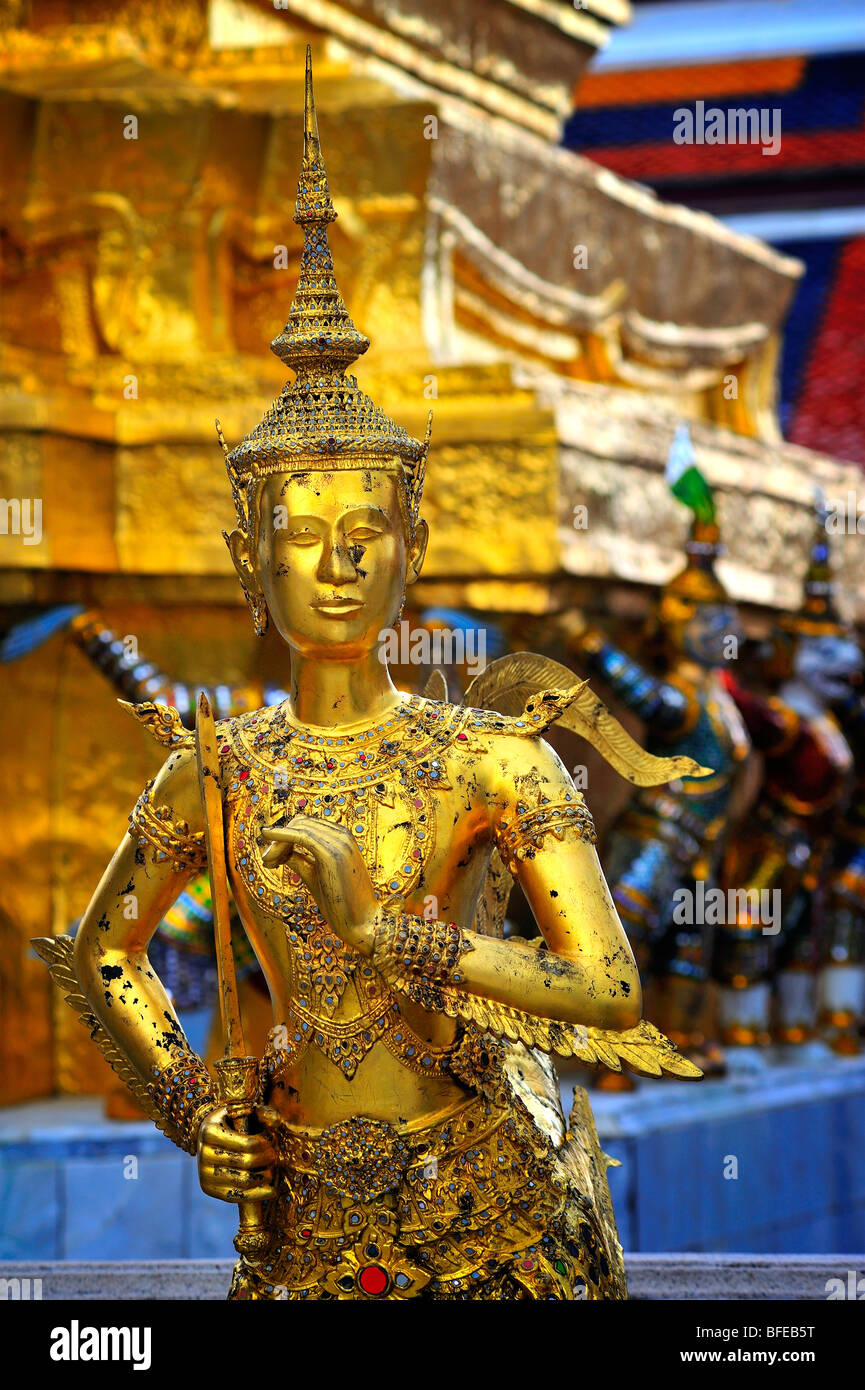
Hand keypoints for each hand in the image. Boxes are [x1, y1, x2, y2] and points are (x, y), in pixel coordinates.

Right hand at [197, 1103, 279, 1204]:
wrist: (208, 1138)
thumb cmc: (230, 1121)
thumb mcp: (242, 1110)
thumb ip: (261, 1112)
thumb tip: (276, 1121)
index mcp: (209, 1131)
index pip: (248, 1144)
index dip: (266, 1143)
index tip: (271, 1138)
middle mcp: (203, 1153)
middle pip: (247, 1163)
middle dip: (267, 1159)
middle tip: (274, 1154)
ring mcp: (204, 1173)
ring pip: (244, 1181)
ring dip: (265, 1176)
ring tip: (271, 1168)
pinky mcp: (209, 1189)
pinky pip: (237, 1197)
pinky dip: (258, 1195)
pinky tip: (272, 1190)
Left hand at [260, 814, 378, 950]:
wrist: (363, 922)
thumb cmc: (340, 903)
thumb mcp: (315, 875)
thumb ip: (300, 860)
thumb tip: (280, 852)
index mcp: (342, 838)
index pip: (306, 825)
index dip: (285, 836)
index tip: (272, 857)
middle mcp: (342, 835)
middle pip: (300, 822)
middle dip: (279, 838)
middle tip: (267, 860)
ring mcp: (339, 842)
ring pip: (298, 828)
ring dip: (277, 842)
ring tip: (268, 861)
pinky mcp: (331, 854)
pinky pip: (300, 837)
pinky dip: (281, 838)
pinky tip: (268, 847)